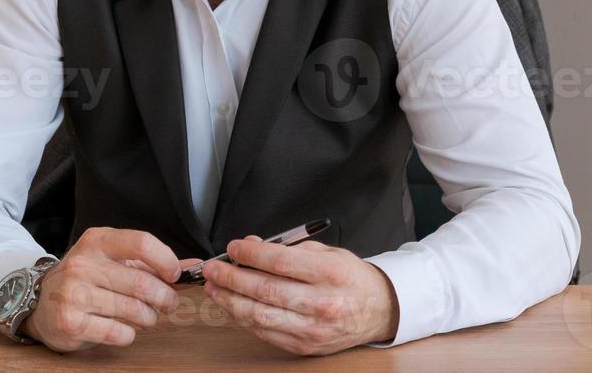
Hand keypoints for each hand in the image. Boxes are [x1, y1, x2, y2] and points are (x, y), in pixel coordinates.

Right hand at [21, 227, 202, 351]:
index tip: (175, 274)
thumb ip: (151, 262)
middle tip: (169, 303)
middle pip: (141, 282)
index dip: (166, 260)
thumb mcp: (114, 260)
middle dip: (164, 297)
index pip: (142, 243)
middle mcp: (83, 263)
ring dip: (150, 317)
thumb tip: (193, 266)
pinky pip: (117, 332)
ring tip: (148, 317)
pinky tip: (126, 330)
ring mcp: (74, 293)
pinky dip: (130, 334)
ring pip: (133, 309)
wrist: (42, 303)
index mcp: (98, 241)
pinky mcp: (71, 322)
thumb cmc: (86, 279)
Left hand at [202, 235, 399, 354]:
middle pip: (266, 290)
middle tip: (212, 268)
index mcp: (330, 273)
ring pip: (260, 315)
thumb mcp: (328, 252)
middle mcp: (322, 302)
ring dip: (230, 300)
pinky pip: (265, 332)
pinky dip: (244, 318)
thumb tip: (254, 244)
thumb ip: (289, 248)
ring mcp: (312, 328)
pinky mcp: (304, 345)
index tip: (233, 248)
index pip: (281, 262)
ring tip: (214, 288)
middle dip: (232, 277)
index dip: (251, 254)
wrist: (378, 310)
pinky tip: (232, 305)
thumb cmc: (351, 278)